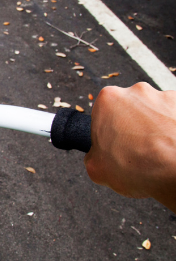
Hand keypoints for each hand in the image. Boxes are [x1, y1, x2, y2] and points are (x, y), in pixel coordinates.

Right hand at [85, 83, 175, 212]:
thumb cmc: (137, 167)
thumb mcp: (96, 168)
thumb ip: (94, 155)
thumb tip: (99, 155)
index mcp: (108, 99)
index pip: (104, 112)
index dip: (108, 131)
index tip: (115, 145)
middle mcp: (137, 91)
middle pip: (131, 108)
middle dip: (133, 125)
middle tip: (137, 149)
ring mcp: (164, 97)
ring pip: (155, 112)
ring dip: (156, 127)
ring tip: (158, 151)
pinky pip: (174, 118)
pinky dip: (172, 131)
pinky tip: (171, 148)